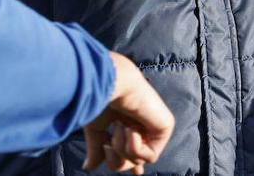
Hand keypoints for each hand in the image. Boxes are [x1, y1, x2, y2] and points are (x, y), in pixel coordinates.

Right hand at [83, 52, 173, 173]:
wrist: (113, 85)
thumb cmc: (102, 100)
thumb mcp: (95, 129)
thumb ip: (96, 148)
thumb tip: (89, 167)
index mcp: (127, 123)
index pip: (133, 151)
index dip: (131, 162)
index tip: (136, 173)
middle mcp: (142, 125)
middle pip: (131, 163)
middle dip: (117, 159)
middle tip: (108, 143)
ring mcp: (153, 127)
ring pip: (138, 161)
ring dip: (122, 147)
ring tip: (121, 125)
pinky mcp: (164, 127)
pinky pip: (150, 156)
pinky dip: (134, 146)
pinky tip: (131, 128)